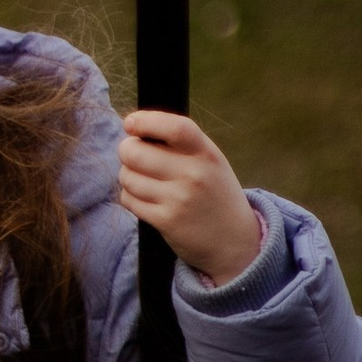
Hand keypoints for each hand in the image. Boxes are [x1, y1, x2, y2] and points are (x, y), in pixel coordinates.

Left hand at [118, 109, 263, 285]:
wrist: (234, 241)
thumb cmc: (214, 193)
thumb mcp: (211, 161)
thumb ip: (181, 144)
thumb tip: (134, 127)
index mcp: (206, 153)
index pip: (174, 127)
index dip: (145, 121)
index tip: (130, 123)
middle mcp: (193, 175)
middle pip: (135, 152)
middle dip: (127, 150)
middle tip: (133, 155)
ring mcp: (178, 199)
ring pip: (128, 177)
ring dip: (128, 176)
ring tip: (143, 180)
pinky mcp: (165, 221)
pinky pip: (129, 200)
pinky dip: (130, 197)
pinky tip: (145, 198)